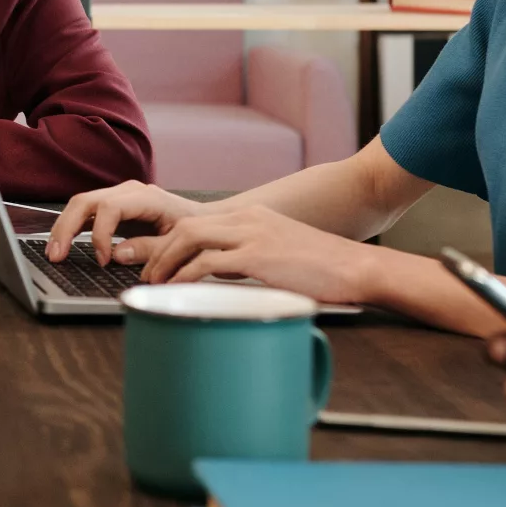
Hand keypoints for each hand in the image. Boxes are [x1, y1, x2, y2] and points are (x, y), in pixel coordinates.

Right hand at [46, 181, 204, 262]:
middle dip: (67, 229)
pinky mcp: (112, 205)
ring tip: (53, 253)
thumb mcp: (179, 244)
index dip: (100, 235)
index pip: (109, 208)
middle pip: (86, 201)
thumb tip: (117, 254)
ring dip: (62, 228)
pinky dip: (70, 227)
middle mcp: (128, 191)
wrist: (203, 222)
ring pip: (79, 204)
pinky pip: (84, 211)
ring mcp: (118, 196)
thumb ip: (151, 249)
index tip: (103, 261)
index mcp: (146, 197)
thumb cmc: (195, 233)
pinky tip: (62, 245)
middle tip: (56, 256)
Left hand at [123, 202, 377, 300]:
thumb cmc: (322, 269)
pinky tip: (180, 290)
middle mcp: (248, 219)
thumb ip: (248, 257)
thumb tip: (220, 278)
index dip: (171, 244)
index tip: (159, 265)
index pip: (197, 223)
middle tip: (149, 277)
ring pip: (190, 239)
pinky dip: (187, 276)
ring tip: (158, 285)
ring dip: (167, 263)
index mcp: (252, 216)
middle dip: (161, 252)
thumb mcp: (278, 252)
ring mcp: (253, 234)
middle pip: (186, 226)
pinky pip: (208, 263)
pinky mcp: (258, 256)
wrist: (356, 267)